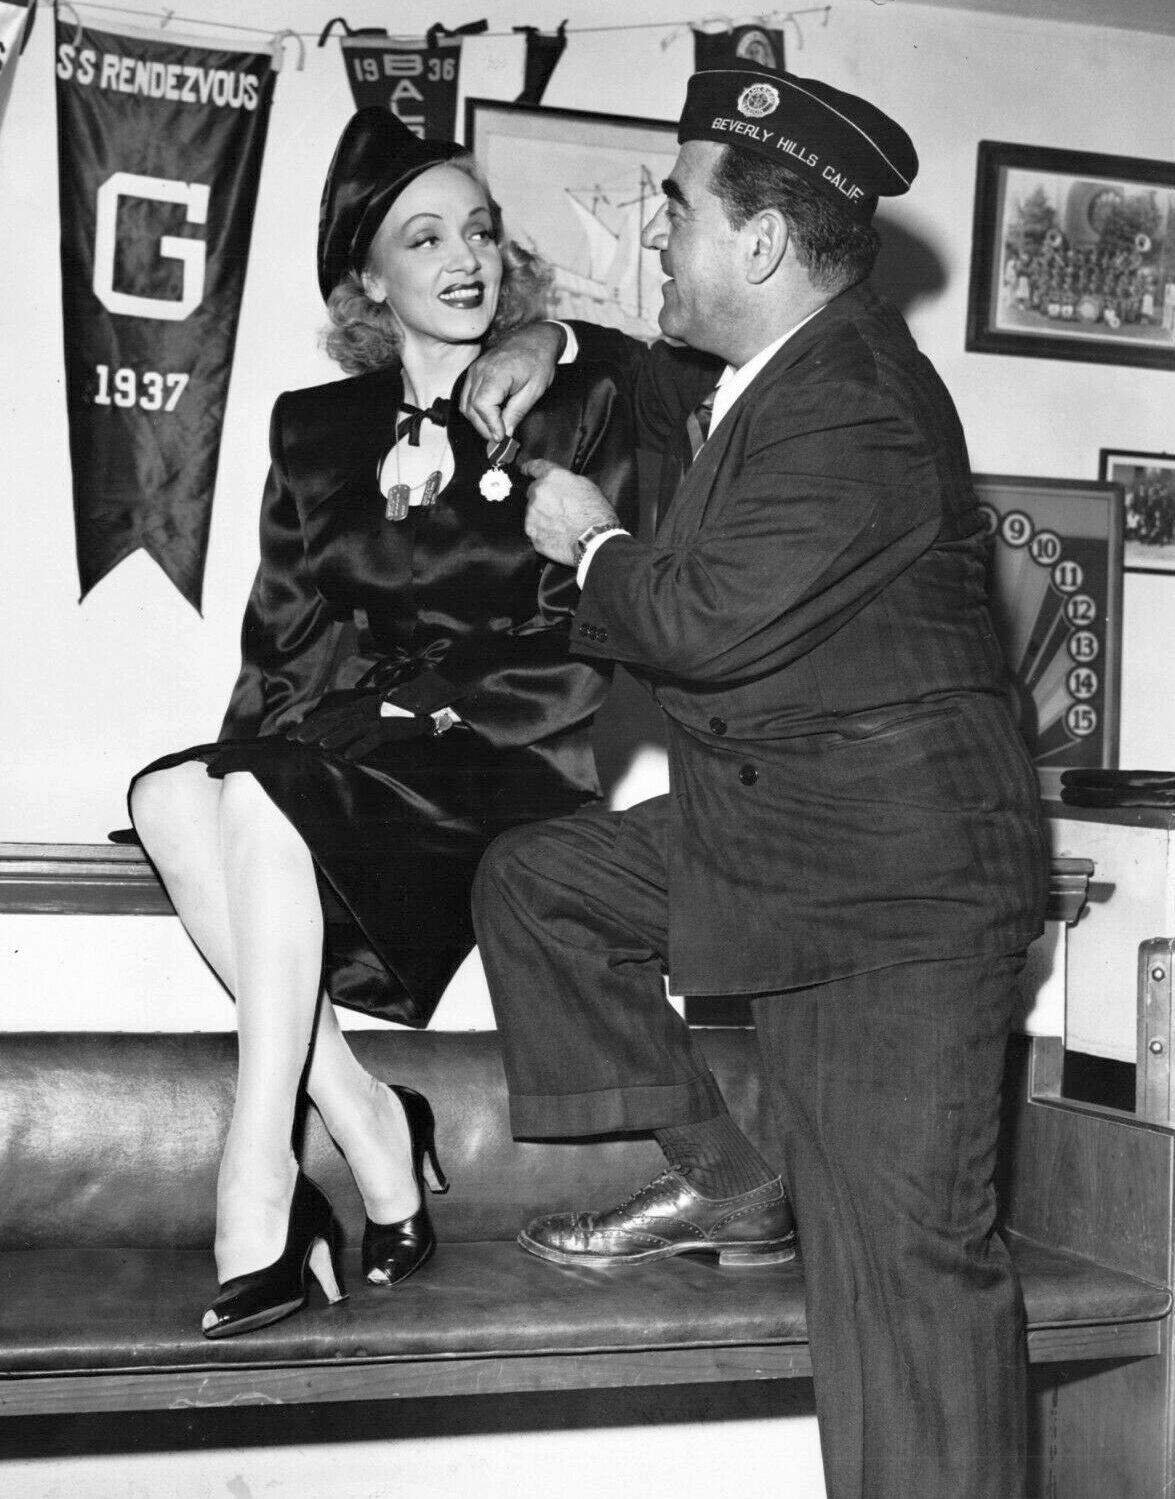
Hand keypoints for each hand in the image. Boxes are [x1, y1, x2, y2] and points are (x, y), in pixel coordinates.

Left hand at [287, 692, 434, 759]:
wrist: (419, 704)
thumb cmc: (392, 712)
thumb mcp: (368, 712)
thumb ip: (351, 719)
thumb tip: (331, 731)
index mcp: (354, 708)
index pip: (326, 716)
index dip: (308, 725)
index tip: (290, 736)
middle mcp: (361, 710)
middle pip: (333, 720)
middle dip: (314, 730)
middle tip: (296, 740)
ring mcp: (374, 718)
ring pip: (351, 727)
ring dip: (336, 736)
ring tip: (321, 745)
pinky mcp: (388, 727)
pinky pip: (372, 738)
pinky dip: (360, 746)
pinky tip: (349, 756)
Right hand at [460, 322, 564, 441]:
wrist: (536, 338)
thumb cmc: (538, 361)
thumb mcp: (533, 390)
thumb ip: (516, 412)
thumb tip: (505, 433)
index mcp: (495, 374)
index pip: (482, 406)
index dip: (490, 425)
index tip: (501, 437)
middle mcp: (480, 371)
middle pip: (471, 408)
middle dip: (484, 427)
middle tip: (500, 437)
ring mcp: (475, 370)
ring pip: (465, 404)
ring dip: (478, 420)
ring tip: (495, 429)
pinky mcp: (475, 371)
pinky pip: (467, 395)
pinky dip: (475, 409)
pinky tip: (489, 415)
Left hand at [523, 459, 618, 566]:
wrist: (594, 540)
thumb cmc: (595, 513)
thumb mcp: (585, 485)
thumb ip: (565, 480)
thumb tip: (559, 483)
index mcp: (551, 478)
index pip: (533, 466)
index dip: (528, 468)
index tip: (525, 470)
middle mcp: (538, 493)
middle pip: (533, 492)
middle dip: (543, 498)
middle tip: (560, 508)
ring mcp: (532, 515)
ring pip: (533, 512)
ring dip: (542, 515)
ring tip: (562, 524)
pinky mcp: (532, 533)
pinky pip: (534, 529)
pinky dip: (543, 531)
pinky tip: (558, 534)